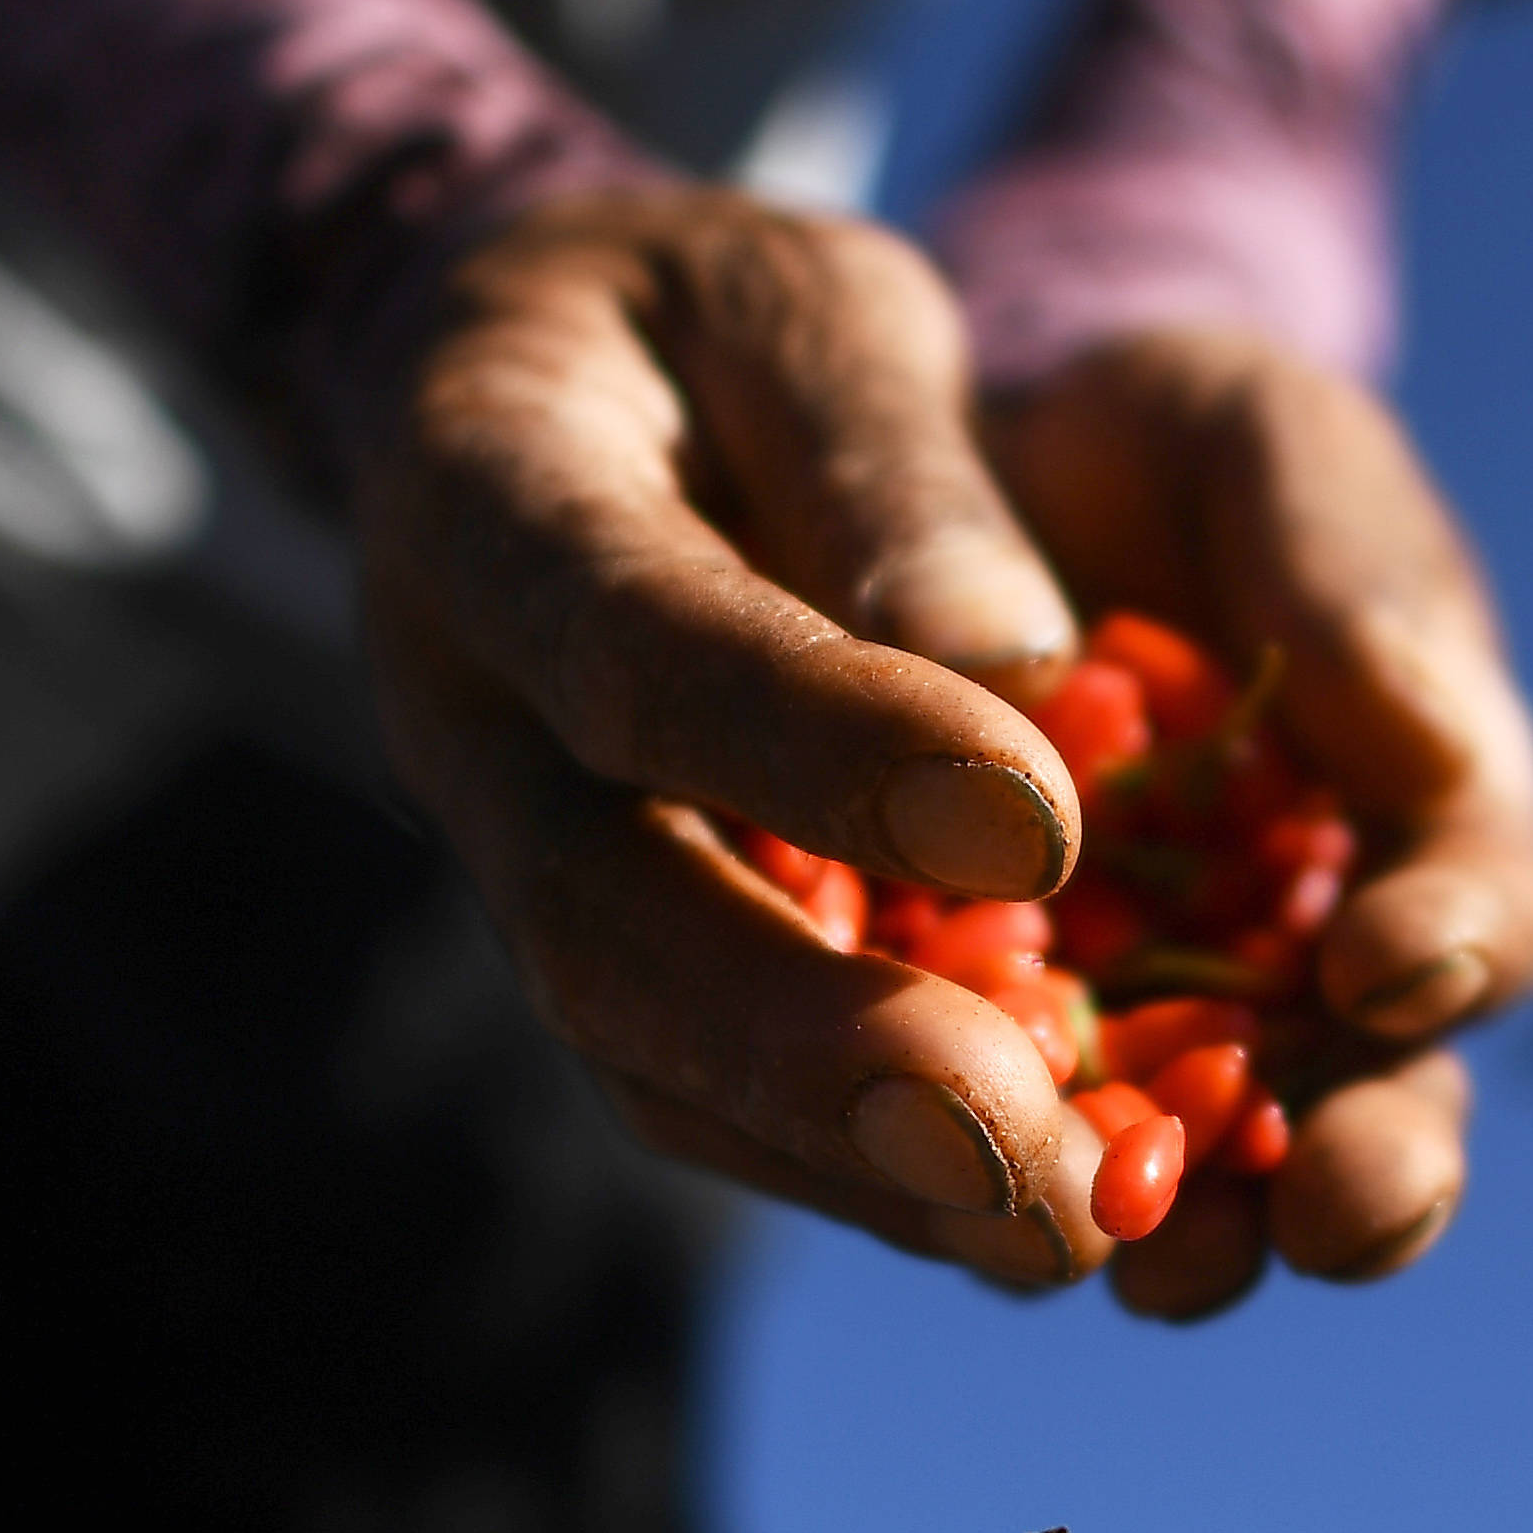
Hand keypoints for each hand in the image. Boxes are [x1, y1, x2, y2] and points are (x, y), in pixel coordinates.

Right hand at [349, 185, 1130, 1288]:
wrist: (563, 398)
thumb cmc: (711, 329)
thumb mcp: (804, 303)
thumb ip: (888, 458)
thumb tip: (1015, 666)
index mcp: (489, 502)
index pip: (640, 638)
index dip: (819, 741)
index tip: (1037, 822)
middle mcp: (470, 724)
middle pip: (606, 922)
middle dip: (814, 1050)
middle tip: (1016, 1142)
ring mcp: (525, 870)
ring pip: (653, 1061)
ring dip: (856, 1167)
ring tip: (1062, 1229)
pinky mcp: (613, 967)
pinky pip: (715, 1107)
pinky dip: (874, 1181)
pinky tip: (1040, 1225)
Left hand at [981, 327, 1532, 1321]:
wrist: (933, 473)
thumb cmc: (1151, 454)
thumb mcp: (1262, 450)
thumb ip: (1348, 572)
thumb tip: (1424, 736)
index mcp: (1418, 838)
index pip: (1478, 921)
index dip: (1458, 947)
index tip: (1388, 954)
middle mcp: (1301, 986)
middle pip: (1364, 1114)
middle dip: (1358, 1173)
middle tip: (1324, 1209)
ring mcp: (1137, 1050)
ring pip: (1186, 1181)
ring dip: (1179, 1226)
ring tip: (1148, 1262)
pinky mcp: (959, 1071)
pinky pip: (973, 1147)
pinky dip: (964, 1167)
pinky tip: (926, 1165)